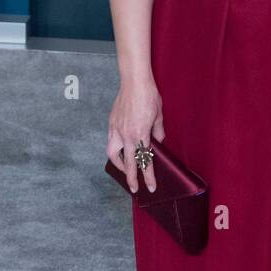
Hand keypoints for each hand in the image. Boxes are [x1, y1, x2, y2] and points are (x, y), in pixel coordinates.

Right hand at [107, 78, 164, 192]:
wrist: (134, 81)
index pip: (145, 161)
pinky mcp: (111, 123)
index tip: (150, 187)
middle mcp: (126, 135)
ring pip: (113, 154)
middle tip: (135, 188)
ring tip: (125, 169)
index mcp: (140, 135)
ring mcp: (116, 129)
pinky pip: (111, 142)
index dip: (148, 176)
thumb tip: (158, 142)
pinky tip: (120, 150)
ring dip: (119, 165)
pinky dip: (115, 150)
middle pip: (128, 164)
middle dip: (131, 178)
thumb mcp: (159, 116)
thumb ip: (158, 132)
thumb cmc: (149, 96)